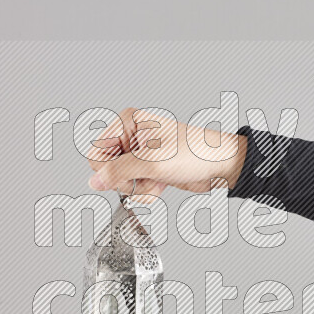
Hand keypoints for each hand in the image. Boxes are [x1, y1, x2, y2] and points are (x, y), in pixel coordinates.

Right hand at [87, 108, 246, 200]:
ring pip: (120, 182)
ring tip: (159, 178)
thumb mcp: (151, 163)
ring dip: (140, 187)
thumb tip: (94, 182)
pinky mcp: (148, 169)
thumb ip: (118, 172)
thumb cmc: (194, 153)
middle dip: (127, 179)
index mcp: (128, 122)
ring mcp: (139, 154)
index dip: (110, 169)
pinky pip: (134, 187)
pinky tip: (163, 183)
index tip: (129, 172)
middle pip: (106, 170)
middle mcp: (131, 136)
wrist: (220, 166)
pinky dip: (147, 191)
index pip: (96, 153)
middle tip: (147, 175)